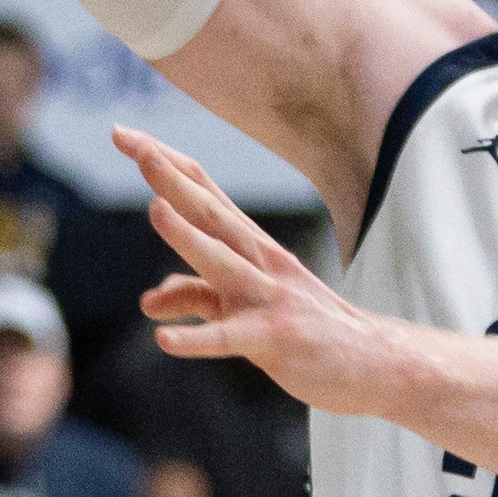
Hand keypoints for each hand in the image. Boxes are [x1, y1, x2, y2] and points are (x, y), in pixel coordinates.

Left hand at [125, 128, 394, 414]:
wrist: (375, 362)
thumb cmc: (305, 327)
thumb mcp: (244, 306)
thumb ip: (196, 297)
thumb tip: (148, 300)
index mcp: (252, 246)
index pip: (202, 191)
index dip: (165, 163)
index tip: (123, 134)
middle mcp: (260, 262)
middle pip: (210, 211)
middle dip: (170, 178)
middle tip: (133, 145)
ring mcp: (269, 298)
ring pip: (222, 262)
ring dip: (187, 236)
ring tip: (154, 209)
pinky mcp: (275, 339)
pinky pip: (231, 338)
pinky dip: (198, 338)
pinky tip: (164, 340)